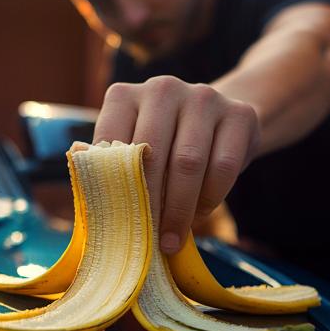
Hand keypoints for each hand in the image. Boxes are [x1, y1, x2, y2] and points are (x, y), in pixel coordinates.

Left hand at [92, 76, 259, 253]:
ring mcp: (203, 97)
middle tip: (146, 241)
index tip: (113, 221)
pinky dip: (210, 199)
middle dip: (148, 205)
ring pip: (189, 163)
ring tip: (171, 239)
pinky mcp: (239, 113)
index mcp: (125, 96)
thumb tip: (90, 197)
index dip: (111, 186)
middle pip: (152, 155)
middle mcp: (162, 89)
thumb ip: (110, 166)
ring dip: (180, 209)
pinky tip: (199, 215)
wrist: (222, 120)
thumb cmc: (165, 144)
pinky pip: (223, 166)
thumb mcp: (134, 147)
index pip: (110, 143)